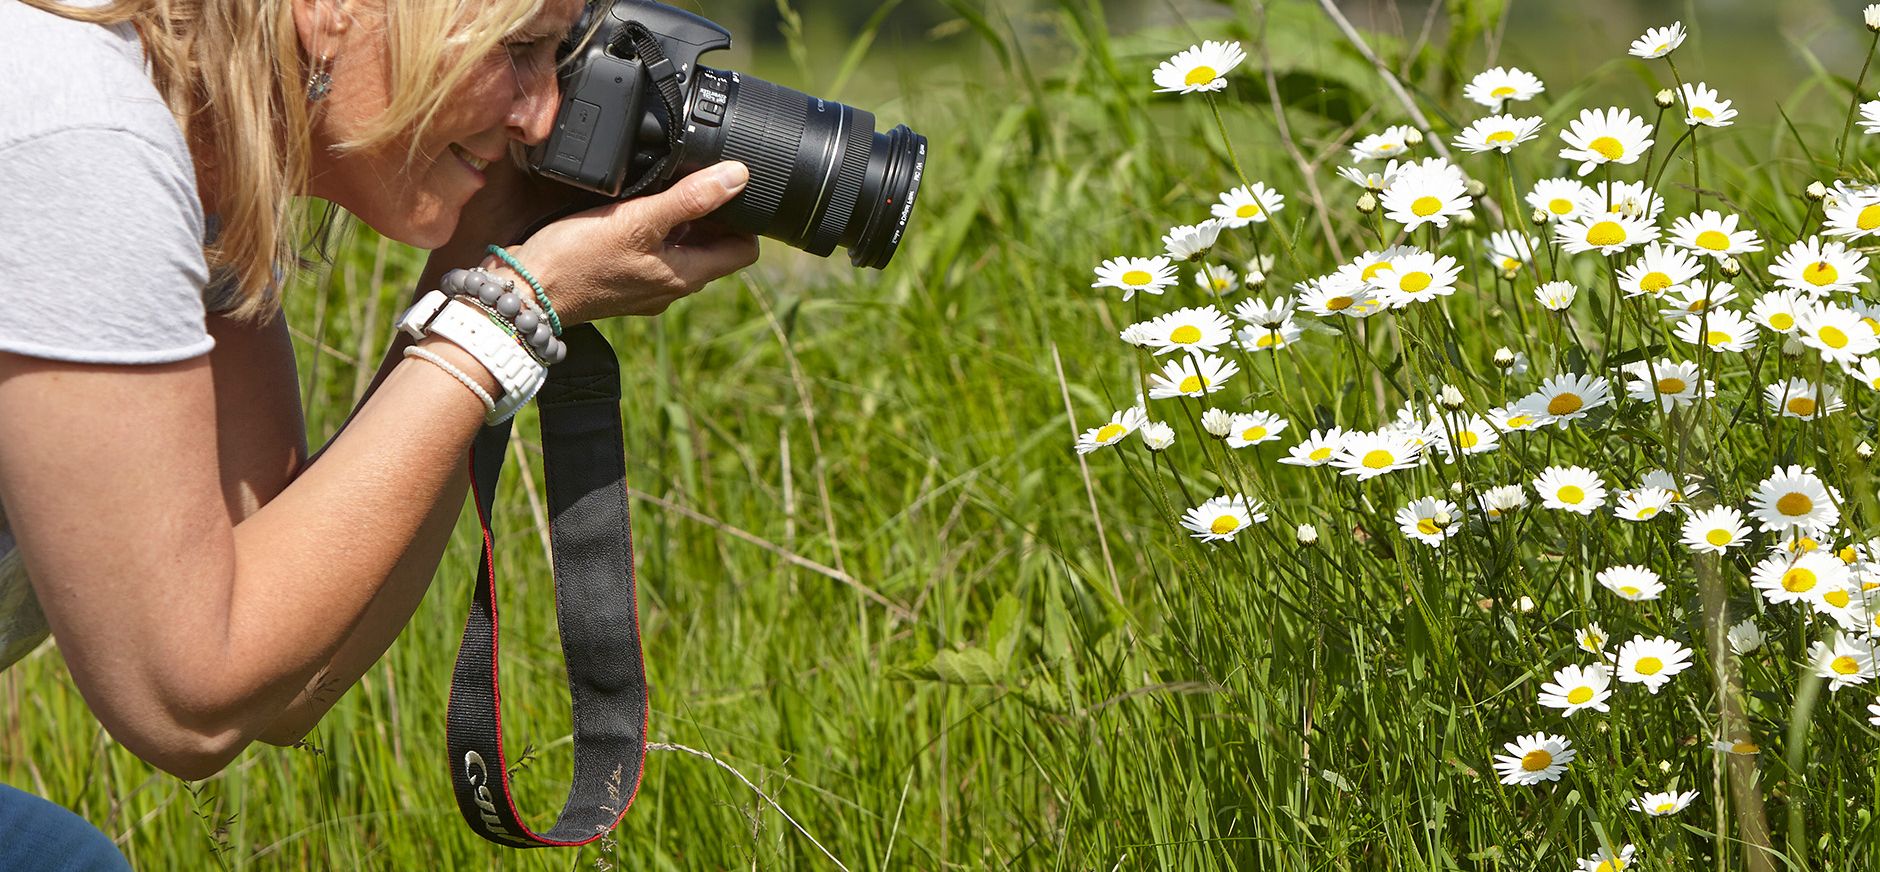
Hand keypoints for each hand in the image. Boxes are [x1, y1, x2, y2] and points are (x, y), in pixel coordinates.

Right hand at [489, 161, 759, 325]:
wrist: (524, 292)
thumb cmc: (576, 259)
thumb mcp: (638, 220)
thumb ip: (689, 199)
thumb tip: (738, 176)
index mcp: (686, 276)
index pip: (743, 251)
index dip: (746, 217)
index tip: (731, 188)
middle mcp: (671, 286)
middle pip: (713, 247)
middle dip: (712, 214)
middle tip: (693, 178)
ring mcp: (646, 286)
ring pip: (681, 247)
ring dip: (679, 219)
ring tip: (661, 187)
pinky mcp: (622, 280)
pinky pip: (651, 252)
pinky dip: (651, 229)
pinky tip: (631, 207)